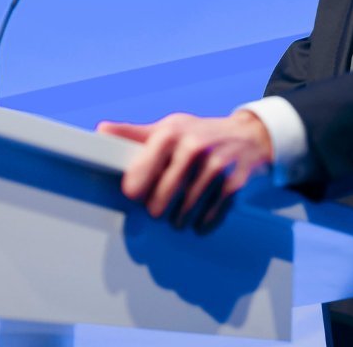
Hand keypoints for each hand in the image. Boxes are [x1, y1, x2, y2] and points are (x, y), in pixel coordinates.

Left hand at [97, 111, 273, 231]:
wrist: (250, 135)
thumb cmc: (200, 133)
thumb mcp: (169, 128)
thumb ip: (134, 133)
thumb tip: (102, 131)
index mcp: (170, 134)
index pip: (140, 174)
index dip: (135, 191)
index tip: (135, 196)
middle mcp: (193, 148)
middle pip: (160, 199)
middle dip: (157, 208)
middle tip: (158, 208)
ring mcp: (215, 166)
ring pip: (184, 211)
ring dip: (178, 220)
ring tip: (176, 218)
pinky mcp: (233, 183)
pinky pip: (209, 216)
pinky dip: (201, 223)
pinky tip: (198, 220)